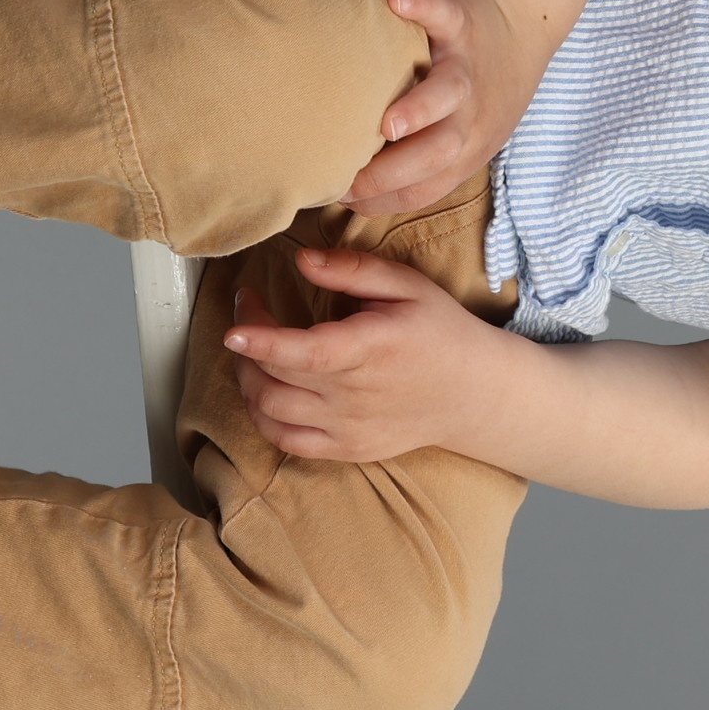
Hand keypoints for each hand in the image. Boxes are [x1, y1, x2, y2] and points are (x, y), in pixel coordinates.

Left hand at [223, 249, 507, 462]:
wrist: (473, 393)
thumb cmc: (439, 331)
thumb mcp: (407, 286)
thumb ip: (352, 269)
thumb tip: (301, 260)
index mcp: (371, 349)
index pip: (306, 352)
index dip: (263, 340)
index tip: (235, 323)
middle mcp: (356, 395)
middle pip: (275, 377)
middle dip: (246, 342)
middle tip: (249, 309)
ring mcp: (349, 428)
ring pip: (272, 412)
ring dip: (248, 379)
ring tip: (252, 350)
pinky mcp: (347, 449)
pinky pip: (288, 442)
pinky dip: (264, 417)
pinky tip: (265, 390)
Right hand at [346, 0, 536, 214]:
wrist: (520, 24)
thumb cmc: (477, 91)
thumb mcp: (464, 137)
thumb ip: (422, 161)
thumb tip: (353, 194)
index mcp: (466, 148)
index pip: (425, 187)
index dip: (384, 198)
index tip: (343, 197)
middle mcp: (470, 114)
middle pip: (440, 153)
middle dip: (396, 172)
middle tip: (350, 180)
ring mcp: (467, 68)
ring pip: (450, 94)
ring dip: (420, 111)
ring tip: (388, 125)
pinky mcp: (463, 24)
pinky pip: (443, 15)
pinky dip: (421, 6)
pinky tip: (394, 0)